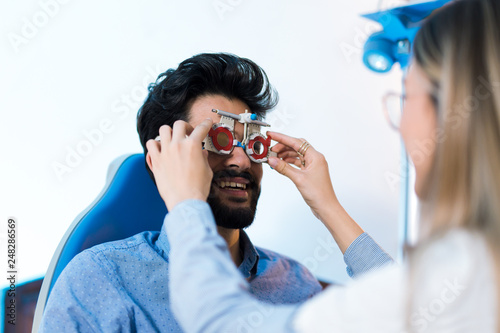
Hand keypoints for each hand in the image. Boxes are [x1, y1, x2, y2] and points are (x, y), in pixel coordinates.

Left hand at [146, 119, 212, 210]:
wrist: (185, 200)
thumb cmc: (197, 188)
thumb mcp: (207, 171)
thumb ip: (204, 158)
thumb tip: (202, 153)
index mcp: (193, 146)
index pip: (201, 128)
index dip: (206, 123)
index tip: (207, 122)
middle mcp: (178, 145)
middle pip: (179, 124)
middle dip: (185, 127)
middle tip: (188, 133)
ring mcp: (165, 152)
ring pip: (163, 130)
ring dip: (169, 132)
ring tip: (172, 139)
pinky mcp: (156, 160)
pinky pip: (151, 144)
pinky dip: (155, 144)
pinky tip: (160, 148)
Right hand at [267, 131, 363, 252]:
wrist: (326, 207)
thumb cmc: (319, 194)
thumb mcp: (298, 179)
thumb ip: (284, 168)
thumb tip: (272, 160)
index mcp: (315, 157)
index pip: (296, 143)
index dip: (282, 138)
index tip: (271, 135)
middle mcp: (315, 159)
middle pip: (296, 146)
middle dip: (282, 146)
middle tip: (270, 149)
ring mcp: (312, 166)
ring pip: (296, 154)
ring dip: (285, 154)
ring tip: (273, 157)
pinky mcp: (310, 172)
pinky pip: (297, 162)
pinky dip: (288, 162)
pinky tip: (281, 164)